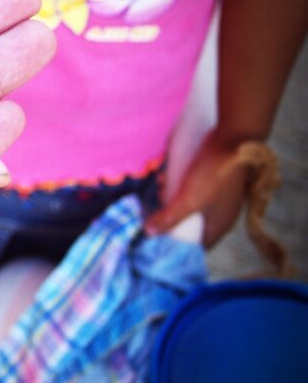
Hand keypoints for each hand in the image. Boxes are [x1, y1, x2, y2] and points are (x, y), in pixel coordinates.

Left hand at [145, 130, 248, 245]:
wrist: (234, 138)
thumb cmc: (214, 174)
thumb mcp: (189, 200)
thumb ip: (170, 218)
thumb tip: (149, 233)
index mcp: (219, 225)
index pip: (196, 245)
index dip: (175, 243)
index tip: (156, 237)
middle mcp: (220, 213)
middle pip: (188, 222)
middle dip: (169, 213)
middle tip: (156, 205)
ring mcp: (218, 196)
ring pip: (187, 203)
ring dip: (171, 195)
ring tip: (161, 184)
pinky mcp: (213, 179)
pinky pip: (190, 187)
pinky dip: (178, 183)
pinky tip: (167, 174)